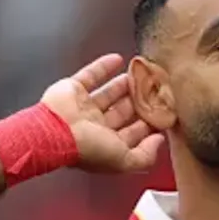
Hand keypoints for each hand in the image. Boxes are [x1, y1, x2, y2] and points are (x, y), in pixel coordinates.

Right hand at [41, 54, 163, 172]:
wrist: (55, 131)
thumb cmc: (88, 148)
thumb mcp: (124, 160)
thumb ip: (145, 155)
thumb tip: (159, 142)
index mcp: (107, 145)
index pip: (132, 134)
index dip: (147, 125)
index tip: (163, 113)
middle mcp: (95, 127)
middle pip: (122, 112)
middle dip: (139, 103)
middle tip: (155, 90)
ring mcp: (84, 107)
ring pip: (108, 94)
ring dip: (124, 85)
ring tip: (140, 75)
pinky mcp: (73, 89)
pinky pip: (91, 75)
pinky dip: (104, 66)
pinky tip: (118, 60)